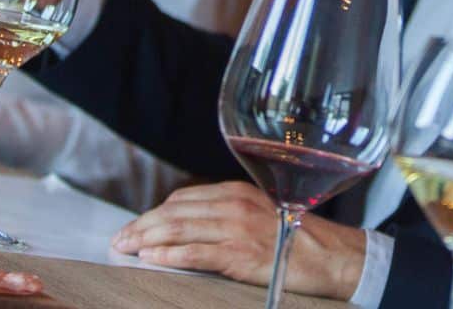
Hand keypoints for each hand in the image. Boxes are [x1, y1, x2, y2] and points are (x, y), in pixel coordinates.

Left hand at [111, 181, 367, 298]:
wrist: (332, 257)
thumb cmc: (298, 240)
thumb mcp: (262, 215)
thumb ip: (230, 215)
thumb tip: (196, 227)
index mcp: (238, 193)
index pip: (184, 199)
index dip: (156, 213)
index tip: (138, 225)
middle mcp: (234, 205)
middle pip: (174, 212)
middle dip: (142, 225)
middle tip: (120, 239)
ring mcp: (236, 228)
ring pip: (178, 230)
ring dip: (146, 240)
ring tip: (126, 249)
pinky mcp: (239, 253)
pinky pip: (195, 253)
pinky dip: (169, 256)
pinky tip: (151, 260)